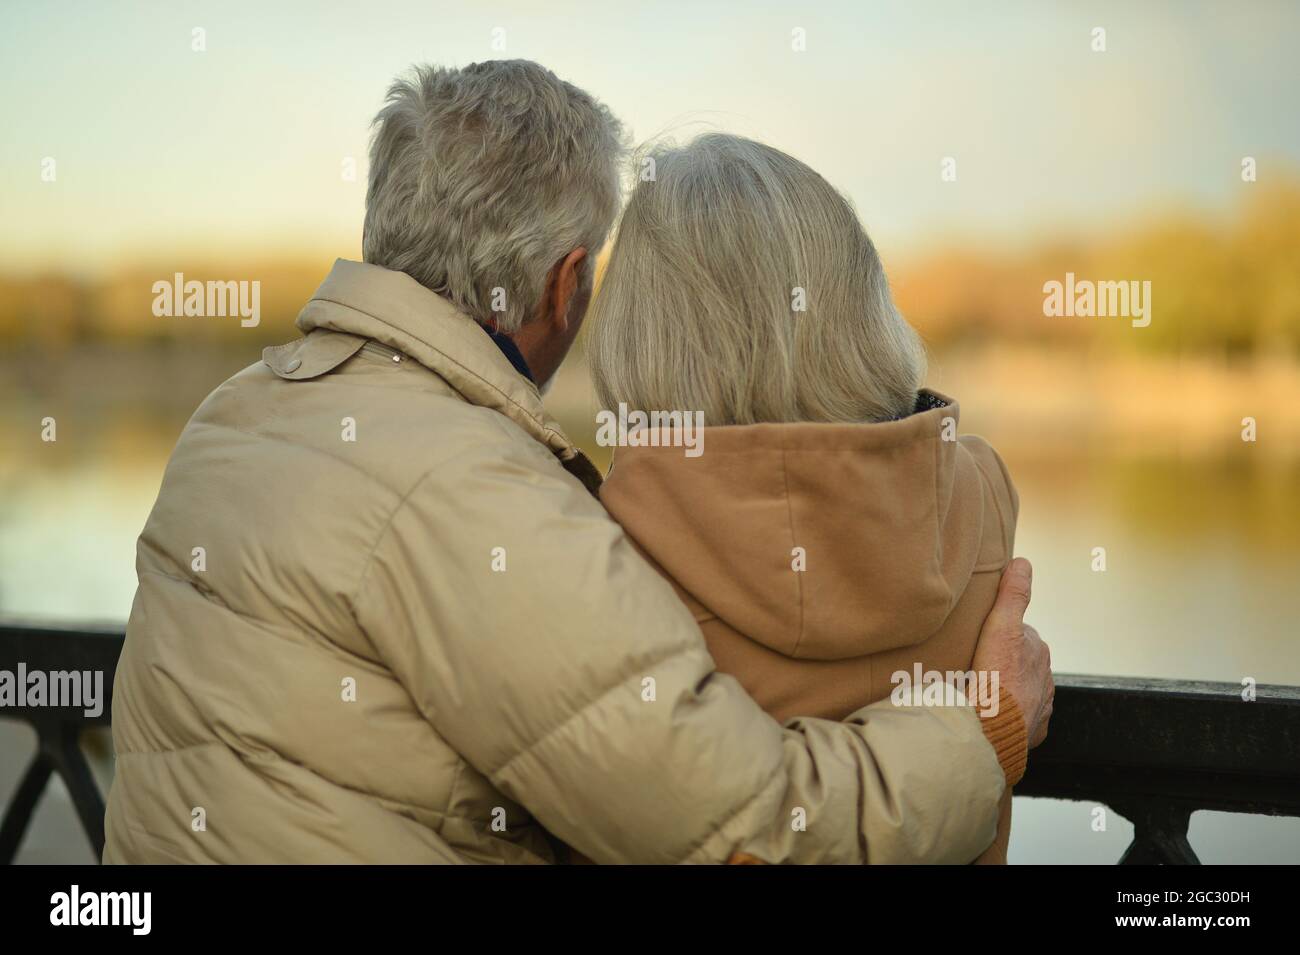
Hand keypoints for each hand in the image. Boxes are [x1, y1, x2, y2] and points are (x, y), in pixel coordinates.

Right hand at [972, 558, 1053, 747]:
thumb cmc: (995, 678)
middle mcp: (1044, 678)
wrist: (993, 730)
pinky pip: (1020, 718)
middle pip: (1020, 661)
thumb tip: (1023, 562)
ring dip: (1005, 688)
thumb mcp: (1001, 628)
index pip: (1018, 634)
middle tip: (974, 663)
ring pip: (1021, 689)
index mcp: (1038, 651)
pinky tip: (991, 714)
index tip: (980, 638)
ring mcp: (1040, 706)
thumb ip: (1012, 596)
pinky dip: (1008, 714)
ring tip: (979, 690)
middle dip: (1002, 660)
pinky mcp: (1032, 731)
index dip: (998, 633)